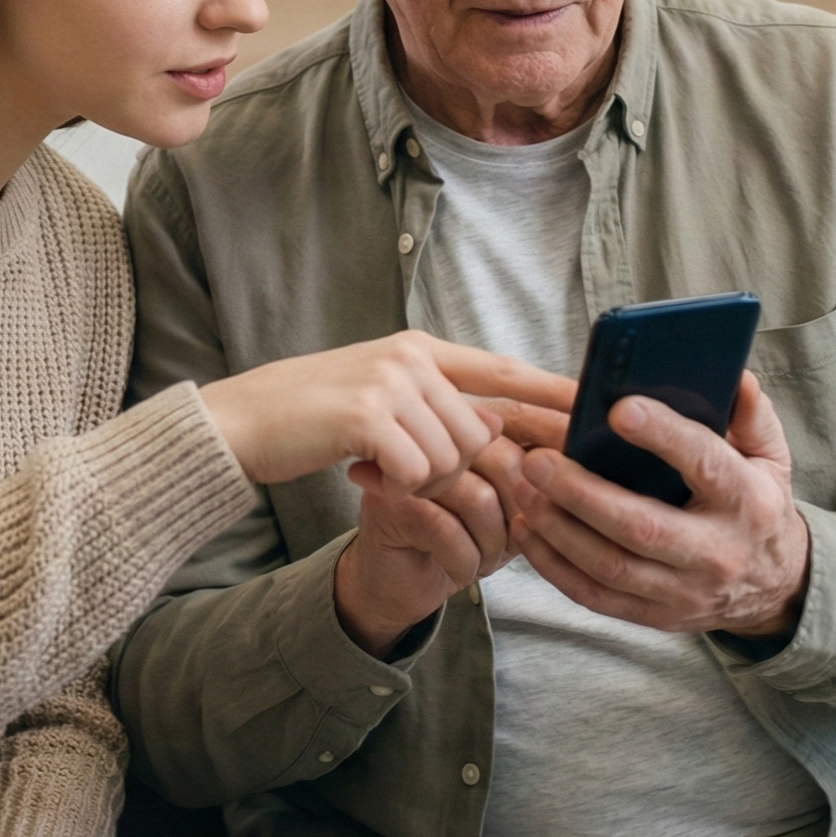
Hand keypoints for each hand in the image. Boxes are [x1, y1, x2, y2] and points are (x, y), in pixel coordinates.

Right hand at [201, 331, 574, 497]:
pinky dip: (396, 487)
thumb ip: (433, 404)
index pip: (500, 371)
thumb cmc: (311, 417)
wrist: (244, 421)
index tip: (591, 405)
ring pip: (451, 458)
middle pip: (477, 433)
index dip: (549, 390)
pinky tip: (361, 473)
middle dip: (454, 468)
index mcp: (418, 349)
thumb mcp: (379, 395)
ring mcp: (389, 383)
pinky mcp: (367, 415)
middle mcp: (410, 358)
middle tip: (404, 471)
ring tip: (377, 467)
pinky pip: (416, 473)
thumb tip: (491, 428)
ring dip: (422, 480)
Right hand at [335, 398, 572, 656]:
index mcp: (468, 422)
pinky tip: (456, 567)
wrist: (396, 581)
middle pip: (506, 460)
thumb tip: (579, 470)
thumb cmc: (457, 538)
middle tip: (508, 543)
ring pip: (479, 498)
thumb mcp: (508, 509)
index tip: (587, 452)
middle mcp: (436, 432)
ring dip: (491, 546)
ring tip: (481, 557)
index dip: (555, 428)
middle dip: (520, 517)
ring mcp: (410, 463)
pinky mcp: (391, 500)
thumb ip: (536, 482)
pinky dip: (464, 561)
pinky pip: (448, 530)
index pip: (521, 414)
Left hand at [510, 372, 809, 637]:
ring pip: (610, 566)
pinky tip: (527, 528)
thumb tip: (733, 376)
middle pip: (641, 528)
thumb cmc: (757, 505)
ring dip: (557, 528)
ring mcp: (684, 592)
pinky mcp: (657, 616)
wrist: (776, 587)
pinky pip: (595, 596)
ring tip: (521, 487)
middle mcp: (716, 552)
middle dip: (581, 493)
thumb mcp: (769, 457)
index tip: (617, 408)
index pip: (704, 463)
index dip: (662, 435)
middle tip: (537, 458)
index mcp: (747, 502)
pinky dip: (553, 565)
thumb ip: (750, 415)